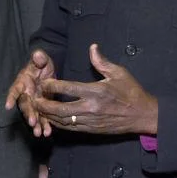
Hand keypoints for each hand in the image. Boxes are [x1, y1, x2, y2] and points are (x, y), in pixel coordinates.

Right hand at [5, 49, 55, 136]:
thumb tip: (37, 53)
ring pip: (32, 115)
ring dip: (35, 125)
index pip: (15, 90)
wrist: (48, 74)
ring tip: (39, 133)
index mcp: (23, 83)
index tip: (8, 106)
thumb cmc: (41, 66)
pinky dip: (44, 126)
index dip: (11, 97)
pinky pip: (42, 119)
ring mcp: (33, 104)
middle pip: (25, 106)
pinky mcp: (42, 109)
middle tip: (32, 122)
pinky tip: (47, 133)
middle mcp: (26, 95)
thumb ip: (40, 58)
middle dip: (28, 114)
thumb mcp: (43, 60)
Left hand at [35, 44, 157, 134]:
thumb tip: (92, 47)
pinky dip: (59, 124)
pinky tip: (52, 119)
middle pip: (61, 109)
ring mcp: (91, 121)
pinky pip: (71, 129)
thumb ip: (101, 61)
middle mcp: (91, 108)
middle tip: (34, 99)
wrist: (142, 115)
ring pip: (64, 121)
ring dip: (49, 116)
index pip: (69, 88)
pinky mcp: (92, 130)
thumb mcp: (119, 72)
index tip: (44, 82)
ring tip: (38, 109)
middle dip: (45, 105)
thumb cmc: (131, 91)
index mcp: (97, 91)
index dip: (53, 85)